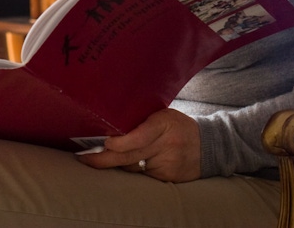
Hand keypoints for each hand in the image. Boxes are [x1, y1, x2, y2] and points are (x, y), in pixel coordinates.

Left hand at [76, 108, 200, 181]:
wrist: (209, 145)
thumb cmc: (180, 125)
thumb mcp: (164, 114)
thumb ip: (142, 120)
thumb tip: (112, 127)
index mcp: (163, 125)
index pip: (138, 137)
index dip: (118, 142)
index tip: (104, 142)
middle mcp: (166, 146)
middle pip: (129, 157)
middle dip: (103, 159)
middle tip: (84, 158)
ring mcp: (167, 165)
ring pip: (133, 168)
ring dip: (118, 163)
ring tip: (99, 158)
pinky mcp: (168, 179)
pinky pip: (143, 176)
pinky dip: (133, 170)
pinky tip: (128, 164)